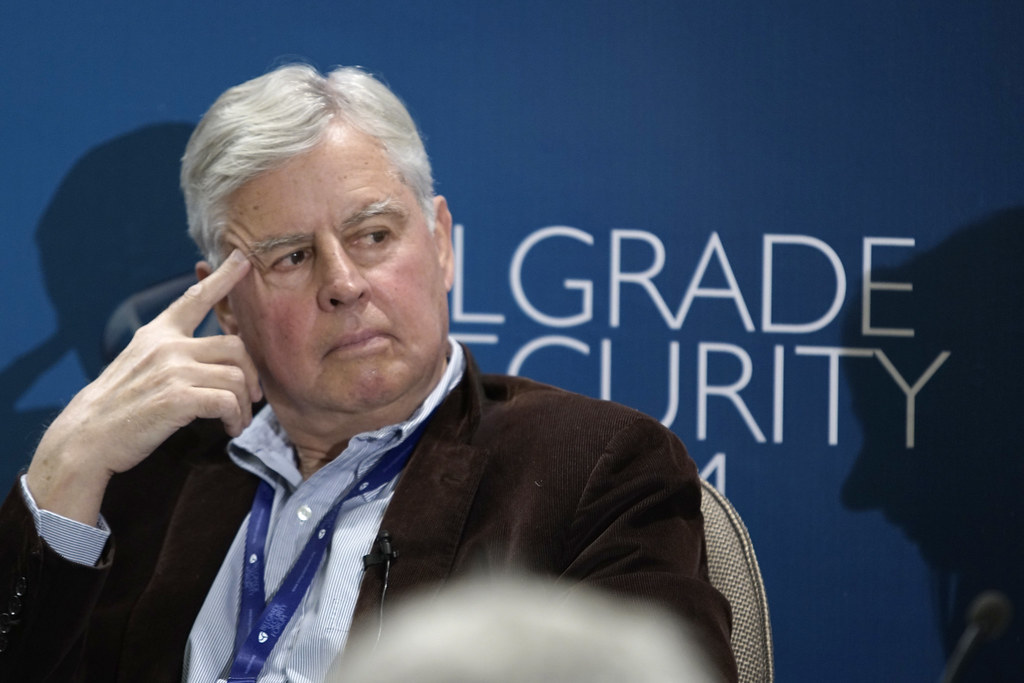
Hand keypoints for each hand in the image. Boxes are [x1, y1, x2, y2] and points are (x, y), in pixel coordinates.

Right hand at [25, 250, 261, 523]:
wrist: (88, 436)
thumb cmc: (120, 405)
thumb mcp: (139, 362)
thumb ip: (171, 350)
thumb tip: (210, 356)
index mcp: (159, 333)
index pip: (195, 298)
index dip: (223, 278)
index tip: (243, 260)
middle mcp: (168, 346)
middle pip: (236, 346)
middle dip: (252, 374)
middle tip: (253, 396)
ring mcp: (173, 371)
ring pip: (236, 377)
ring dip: (245, 403)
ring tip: (239, 420)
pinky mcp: (178, 398)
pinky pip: (227, 401)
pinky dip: (236, 417)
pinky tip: (230, 428)